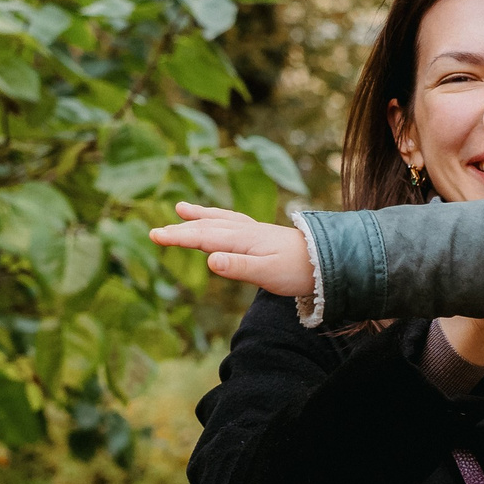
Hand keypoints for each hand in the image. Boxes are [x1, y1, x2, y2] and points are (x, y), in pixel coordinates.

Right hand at [148, 202, 313, 296]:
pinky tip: (216, 220)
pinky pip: (233, 222)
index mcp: (243, 240)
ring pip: (219, 221)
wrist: (329, 262)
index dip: (178, 237)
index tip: (155, 236)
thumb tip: (209, 259)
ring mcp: (254, 231)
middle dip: (180, 230)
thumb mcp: (267, 273)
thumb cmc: (298, 271)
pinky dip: (219, 218)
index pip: (203, 237)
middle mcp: (246, 231)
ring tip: (180, 209)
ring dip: (199, 217)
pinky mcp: (262, 235)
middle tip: (154, 233)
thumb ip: (238, 266)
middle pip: (206, 228)